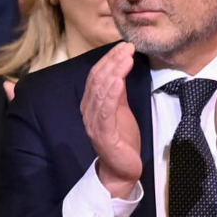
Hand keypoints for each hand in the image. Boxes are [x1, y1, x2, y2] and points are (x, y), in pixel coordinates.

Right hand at [83, 42, 143, 199]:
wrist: (122, 170)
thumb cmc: (122, 140)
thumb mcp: (122, 109)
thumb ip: (119, 91)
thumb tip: (120, 68)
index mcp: (92, 104)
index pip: (96, 76)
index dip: (109, 59)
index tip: (124, 46)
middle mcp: (89, 111)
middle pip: (97, 80)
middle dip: (112, 61)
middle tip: (127, 47)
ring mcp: (94, 123)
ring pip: (100, 92)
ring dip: (114, 72)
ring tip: (126, 58)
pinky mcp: (103, 135)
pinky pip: (105, 111)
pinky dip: (111, 93)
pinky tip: (119, 80)